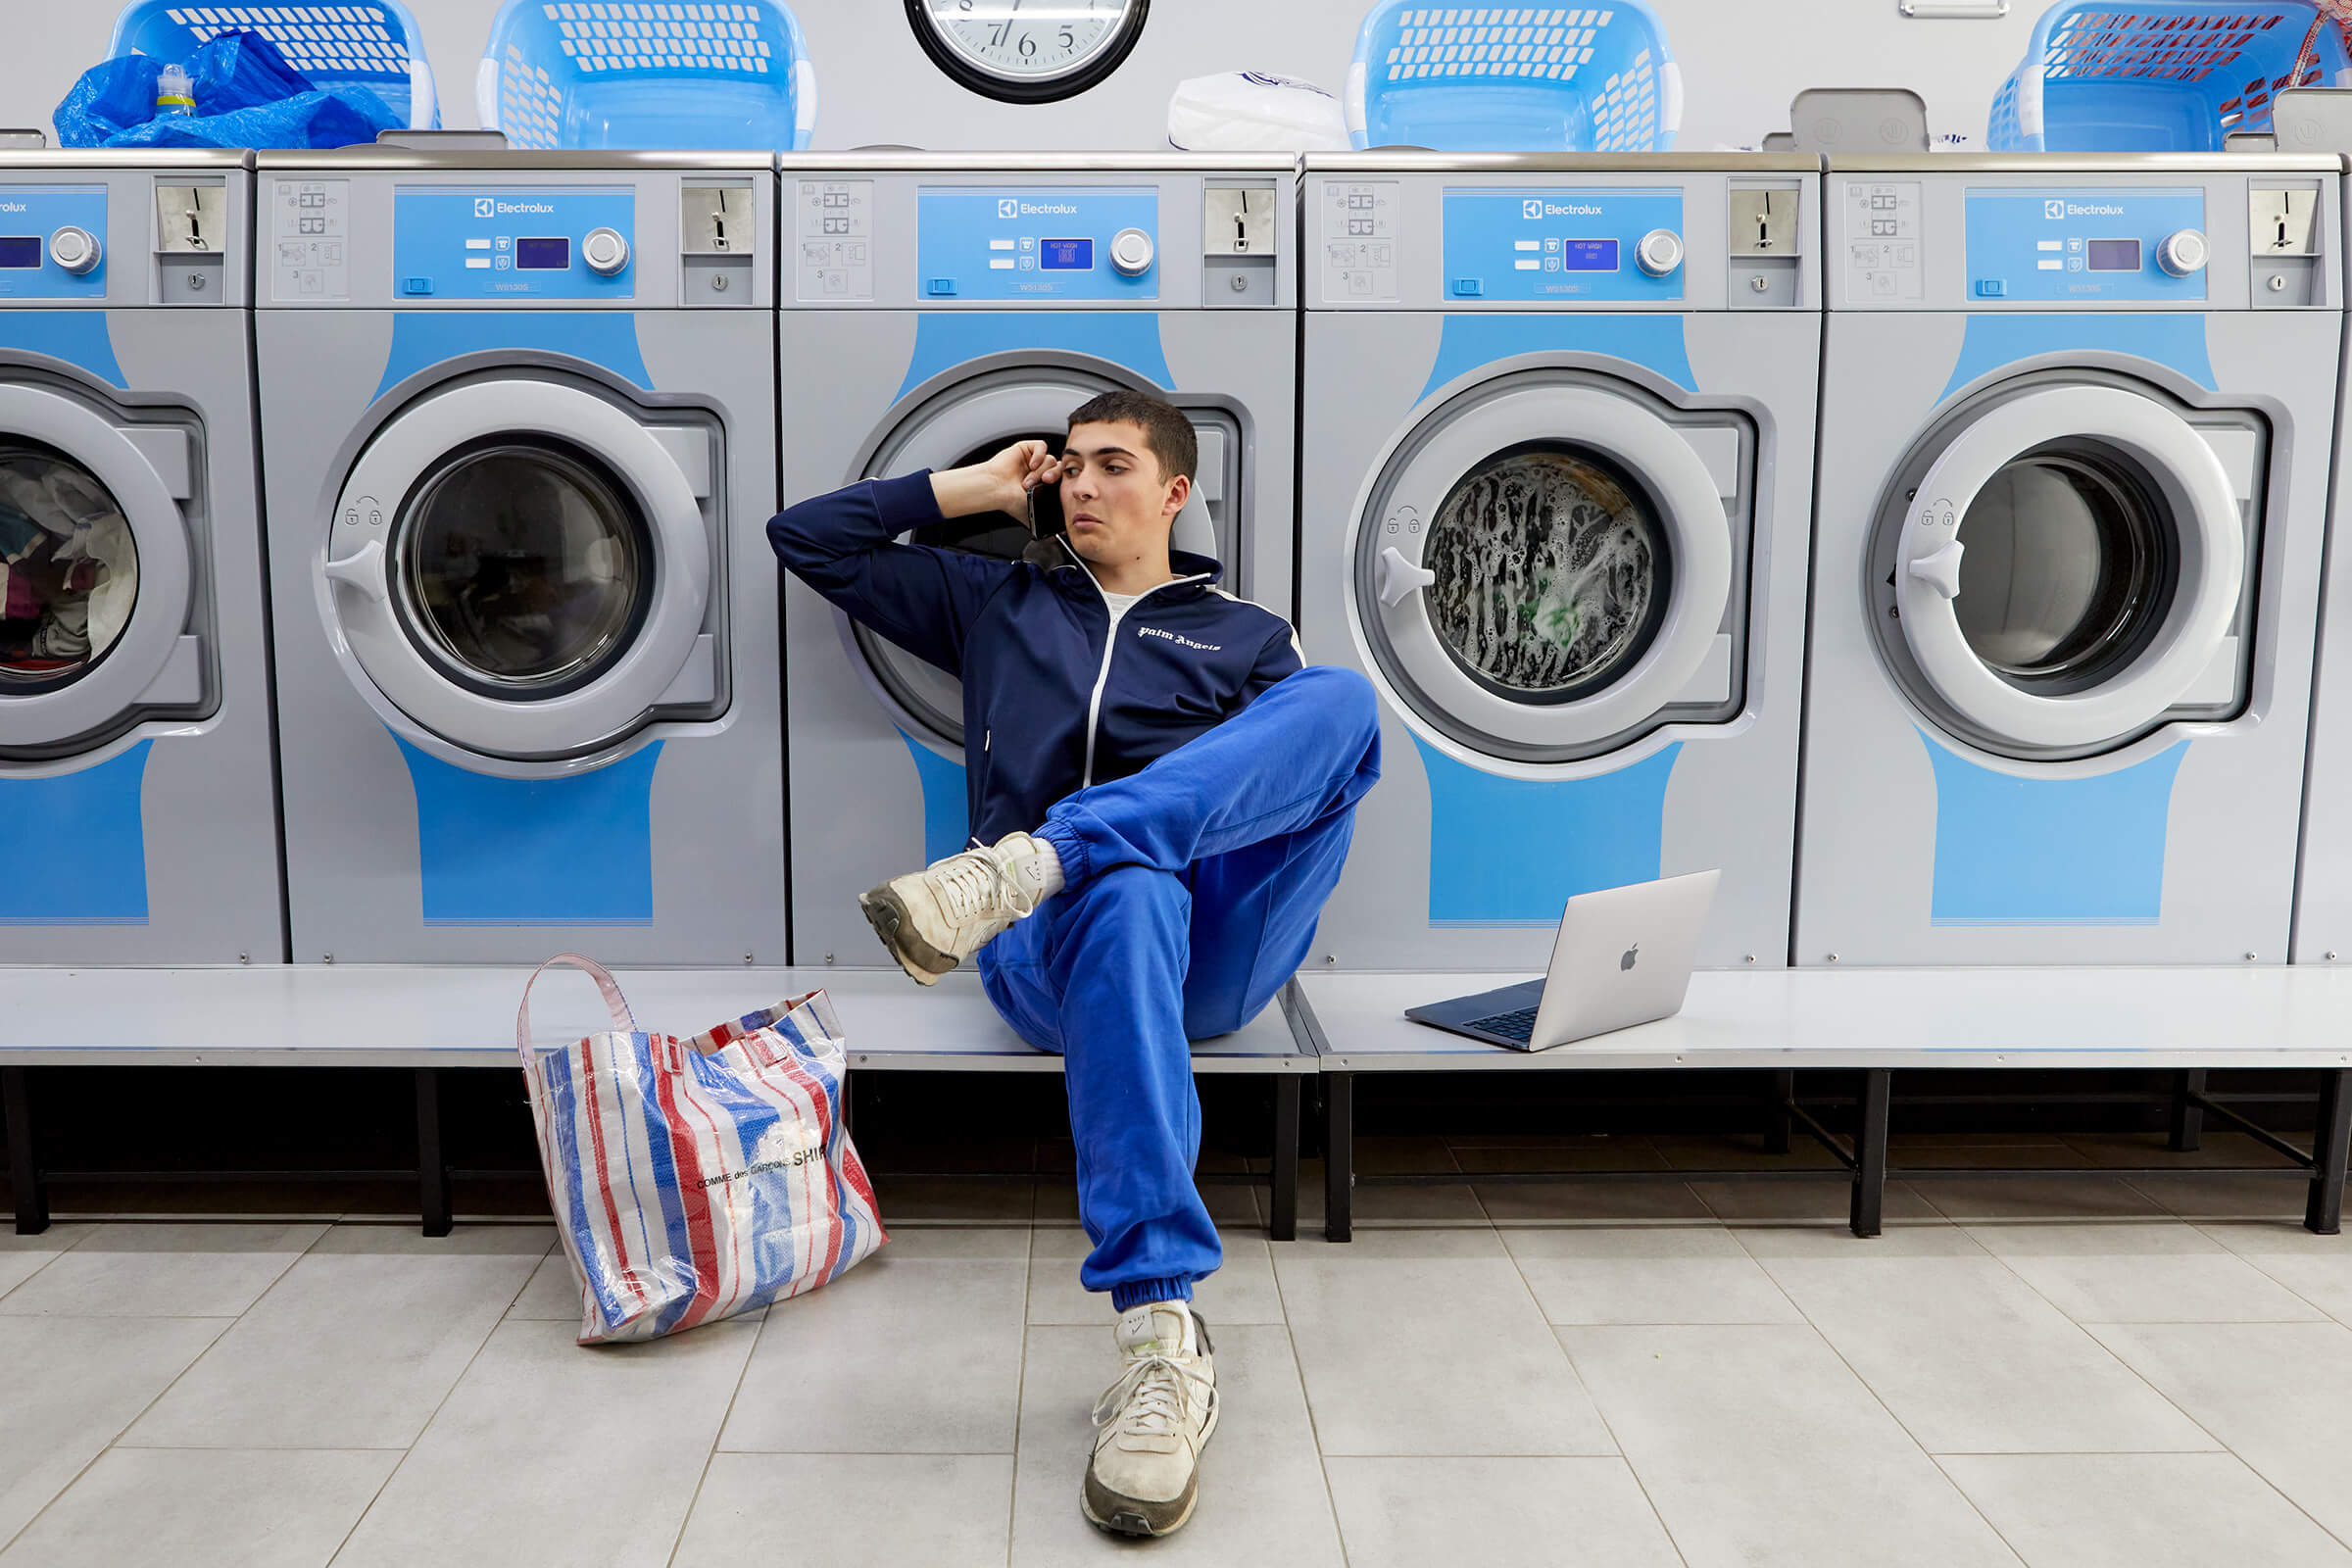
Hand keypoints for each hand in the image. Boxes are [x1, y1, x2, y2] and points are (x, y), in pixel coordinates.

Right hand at [932, 439, 1063, 520]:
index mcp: (1043, 484)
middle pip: (1058, 467)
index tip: (1054, 489)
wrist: (995, 489)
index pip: (1061, 479)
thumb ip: (1044, 519)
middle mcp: (1039, 471)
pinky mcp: (1026, 448)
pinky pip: (1041, 446)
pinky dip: (1039, 455)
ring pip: (1050, 459)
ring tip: (1028, 479)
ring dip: (1040, 470)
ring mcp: (1032, 459)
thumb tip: (1056, 534)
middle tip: (1045, 482)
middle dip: (1053, 475)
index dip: (1060, 482)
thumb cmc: (1008, 500)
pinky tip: (1031, 464)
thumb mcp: (1032, 511)